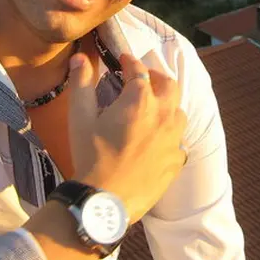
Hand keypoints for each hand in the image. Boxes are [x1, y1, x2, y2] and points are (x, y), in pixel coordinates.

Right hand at [68, 52, 186, 223]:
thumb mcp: (80, 117)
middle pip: (169, 85)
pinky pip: (179, 141)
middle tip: (142, 78)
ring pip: (178, 112)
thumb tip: (80, 57)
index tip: (123, 59)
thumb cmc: (90, 155)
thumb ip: (81, 84)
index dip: (130, 61)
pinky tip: (157, 140)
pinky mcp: (177, 162)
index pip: (139, 71)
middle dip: (155, 77)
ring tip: (152, 108)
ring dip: (166, 104)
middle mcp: (163, 116)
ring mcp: (173, 140)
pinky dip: (169, 134)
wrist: (104, 201)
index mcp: (139, 101)